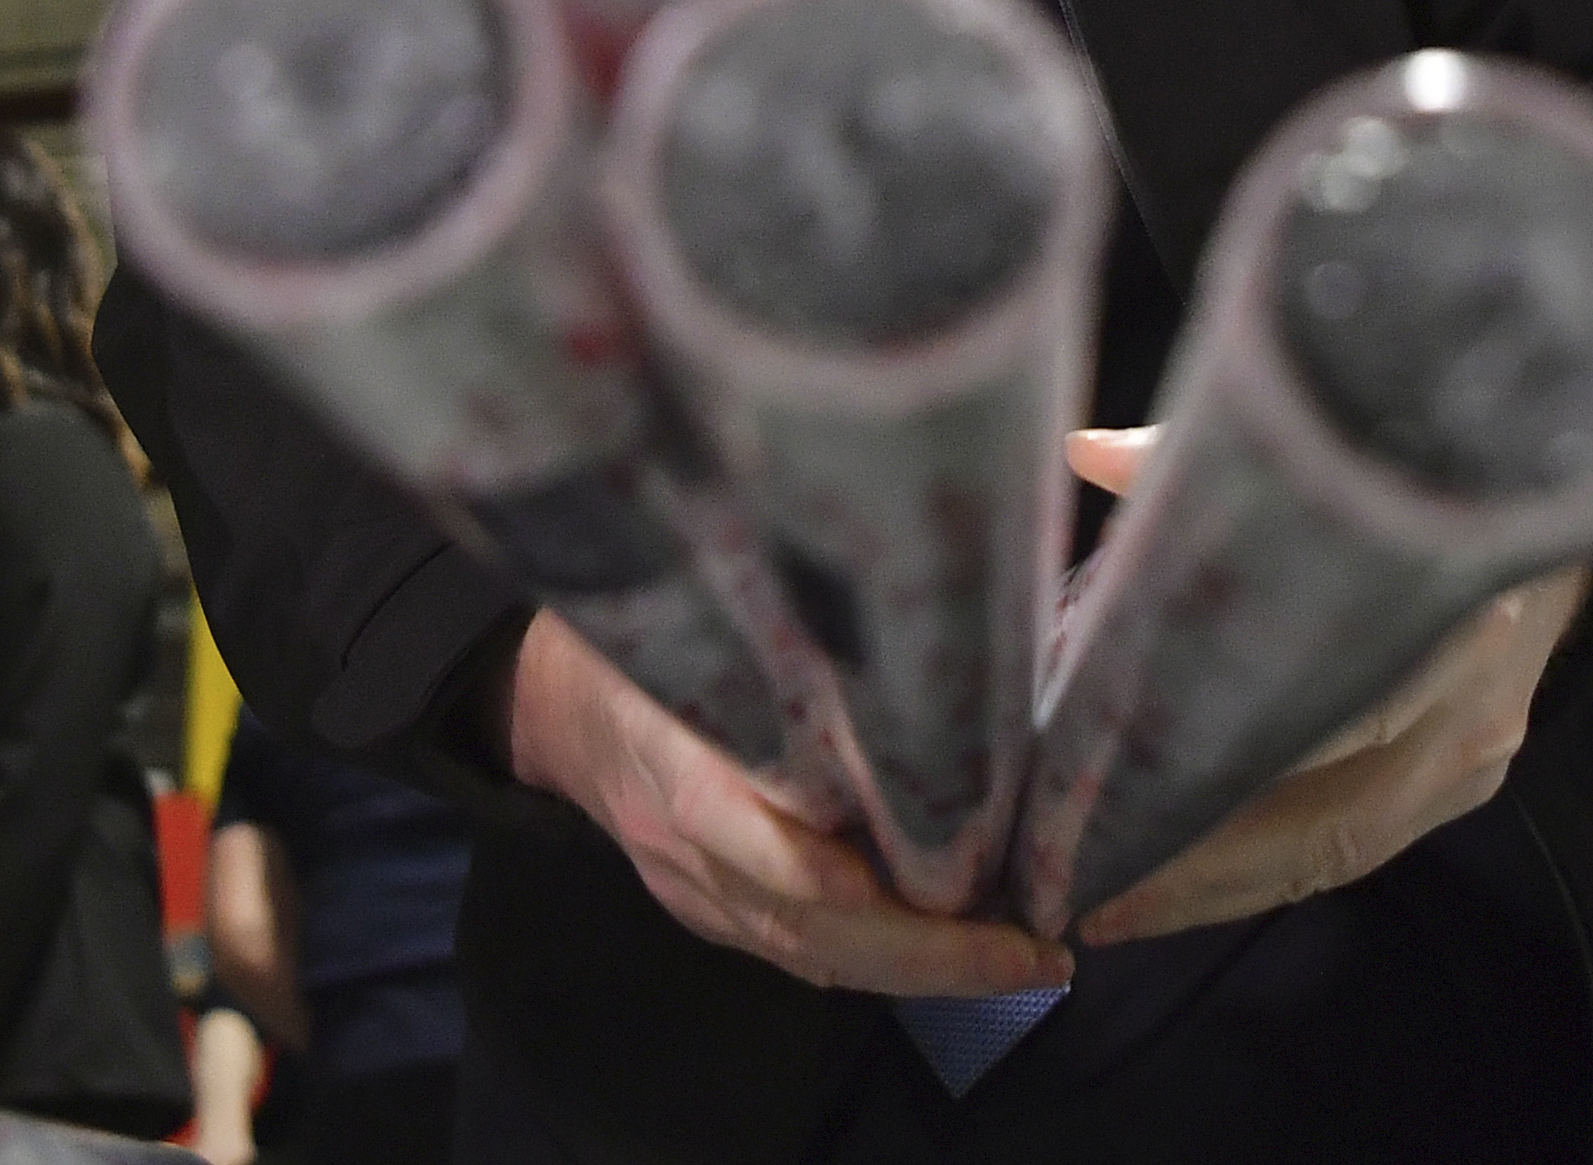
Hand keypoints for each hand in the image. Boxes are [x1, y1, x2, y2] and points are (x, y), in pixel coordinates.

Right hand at [503, 610, 1068, 997]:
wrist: (553, 704)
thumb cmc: (653, 635)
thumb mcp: (710, 619)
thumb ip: (794, 646)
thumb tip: (935, 634)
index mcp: (681, 768)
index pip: (768, 851)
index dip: (858, 885)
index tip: (952, 891)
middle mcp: (688, 850)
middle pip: (812, 931)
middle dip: (931, 955)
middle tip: (1038, 955)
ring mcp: (693, 891)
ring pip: (813, 959)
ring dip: (923, 972)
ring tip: (1024, 962)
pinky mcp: (705, 909)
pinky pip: (798, 956)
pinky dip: (880, 963)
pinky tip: (959, 958)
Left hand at [1059, 426, 1589, 947]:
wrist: (1554, 491)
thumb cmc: (1424, 466)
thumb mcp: (1331, 445)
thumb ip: (1208, 453)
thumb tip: (1089, 455)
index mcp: (1440, 610)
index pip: (1313, 725)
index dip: (1201, 775)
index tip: (1088, 801)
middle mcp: (1467, 701)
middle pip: (1318, 824)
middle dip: (1193, 869)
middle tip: (1079, 885)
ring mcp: (1476, 752)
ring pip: (1337, 852)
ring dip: (1222, 890)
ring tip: (1116, 908)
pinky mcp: (1471, 779)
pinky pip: (1360, 844)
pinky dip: (1271, 869)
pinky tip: (1190, 883)